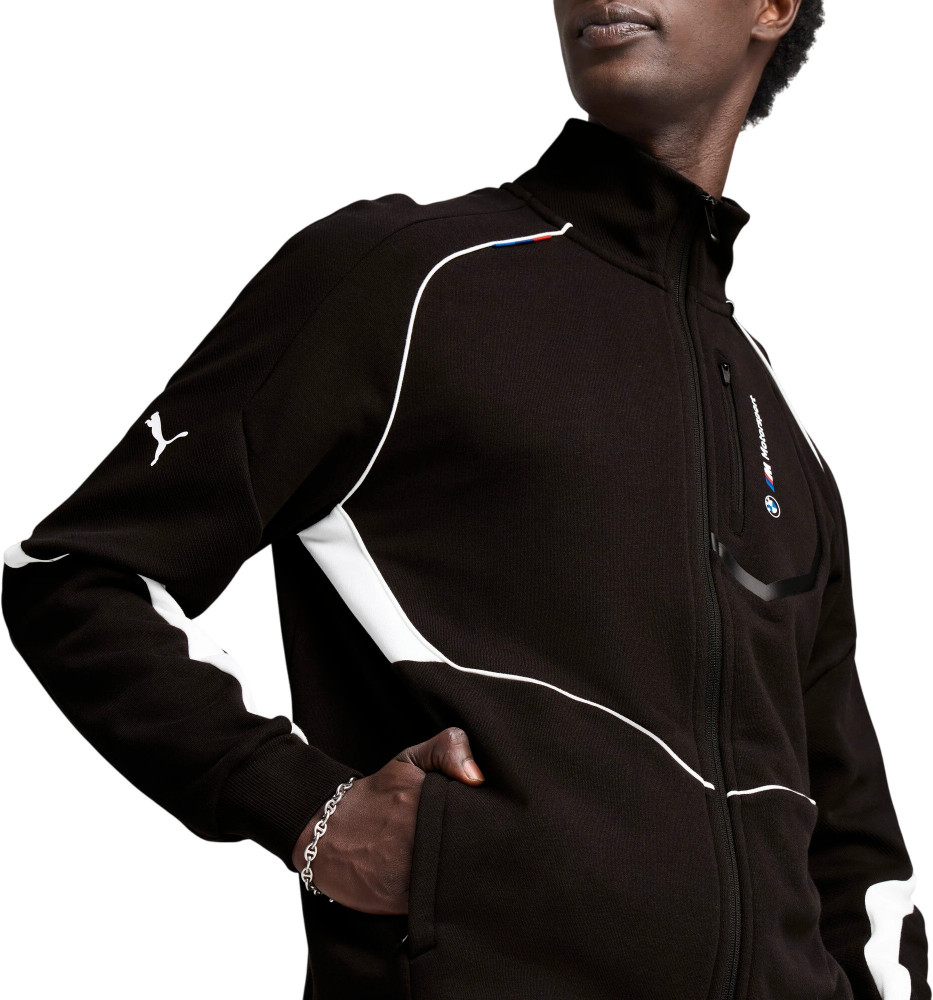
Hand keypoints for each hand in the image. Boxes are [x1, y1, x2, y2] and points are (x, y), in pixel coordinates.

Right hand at [290, 726, 483, 913]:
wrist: (325, 833)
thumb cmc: (376, 795)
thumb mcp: (408, 760)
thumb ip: (447, 748)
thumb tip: (478, 778)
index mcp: (421, 798)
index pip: (475, 814)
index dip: (491, 819)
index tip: (497, 821)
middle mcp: (415, 834)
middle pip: (469, 846)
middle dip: (482, 847)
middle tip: (491, 848)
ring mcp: (406, 869)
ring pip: (456, 878)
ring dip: (466, 876)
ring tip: (471, 868)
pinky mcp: (398, 900)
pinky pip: (436, 904)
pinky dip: (446, 899)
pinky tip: (448, 888)